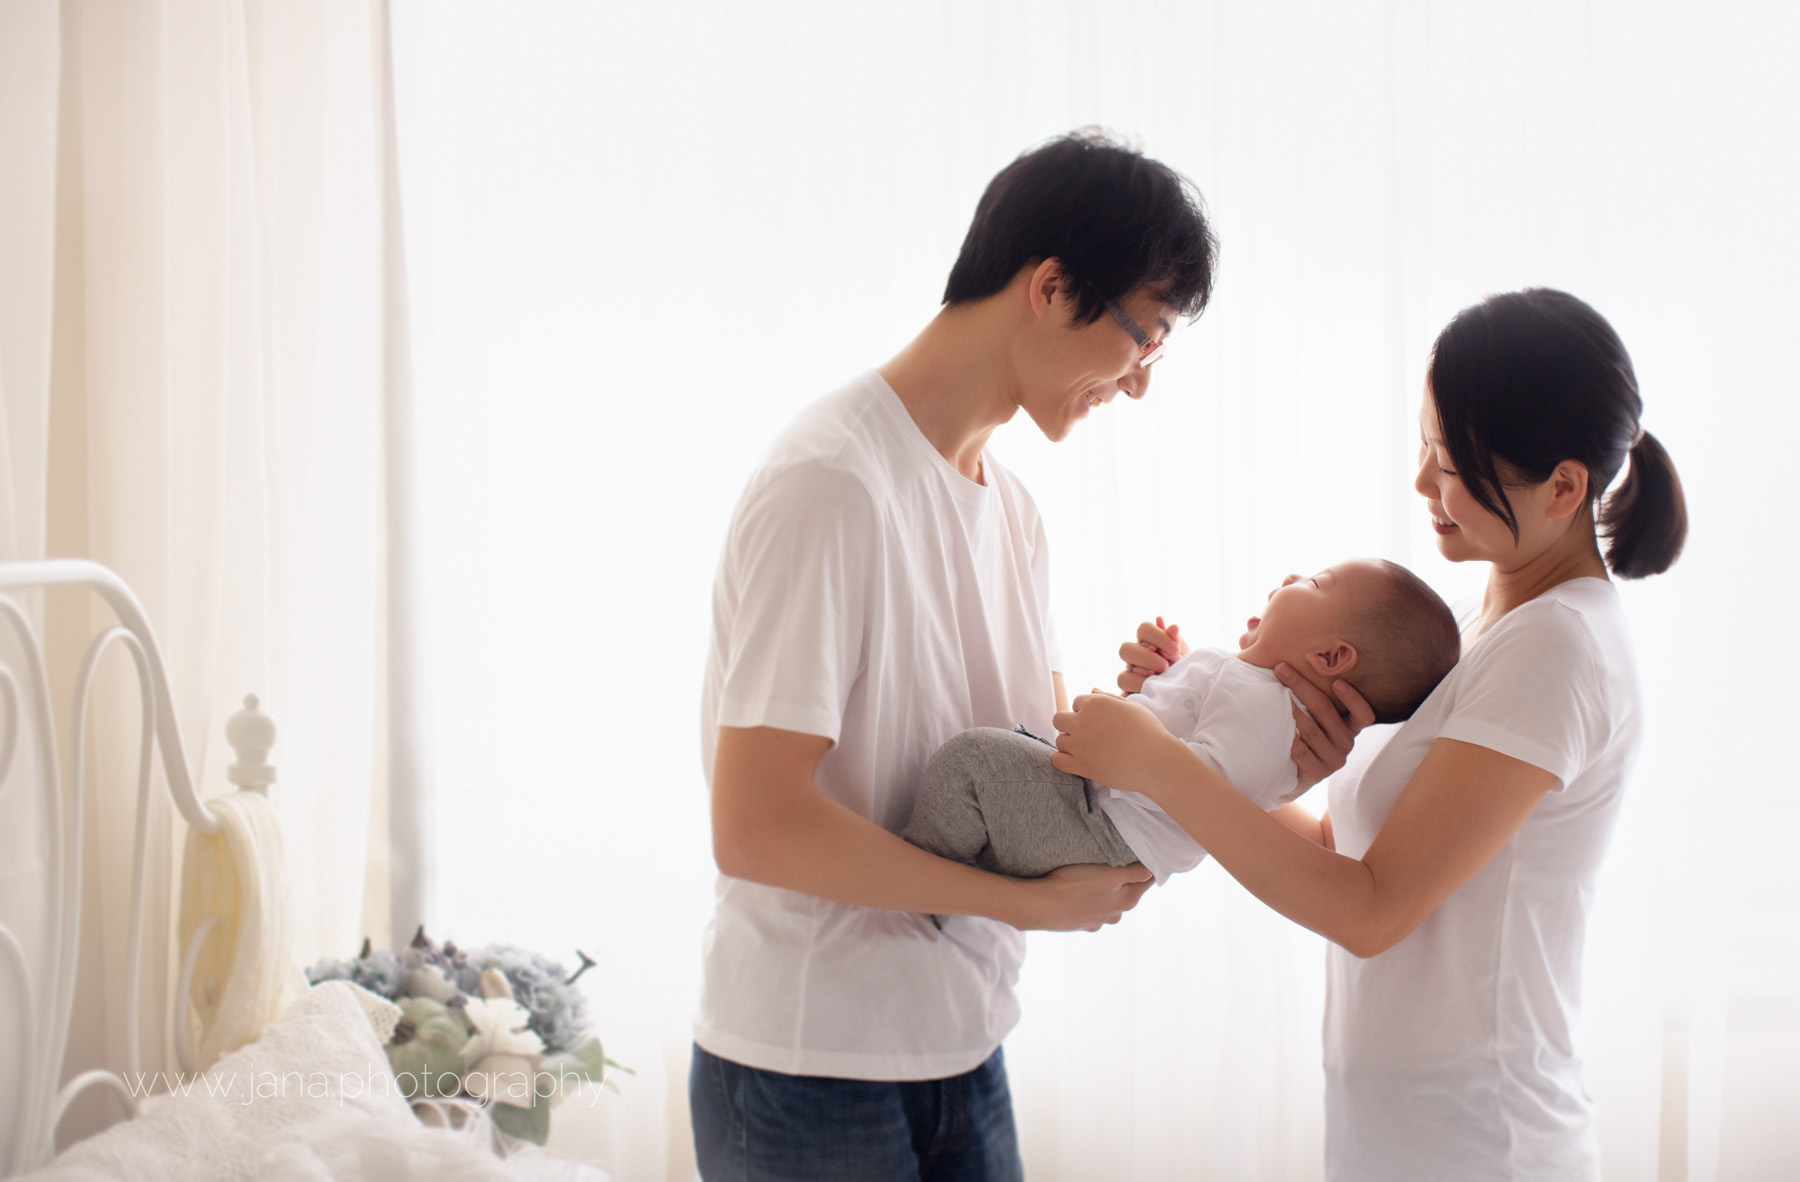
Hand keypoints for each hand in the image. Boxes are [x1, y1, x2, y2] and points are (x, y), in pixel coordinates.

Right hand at [1006, 862, 1153, 931]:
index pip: (1147, 880)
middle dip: (1126, 879)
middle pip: (1128, 892)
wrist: (1041, 906)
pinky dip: (1089, 902)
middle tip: (1117, 861)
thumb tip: (1153, 871)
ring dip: (1106, 893)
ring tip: (1095, 878)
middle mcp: (1115, 914)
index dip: (1148, 867)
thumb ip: (1134, 872)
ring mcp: (1097, 921)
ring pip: (1109, 903)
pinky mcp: (1079, 924)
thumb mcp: (1110, 873)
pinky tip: (1080, 893)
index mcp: (1127, 900)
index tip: (1146, 855)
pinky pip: (1090, 910)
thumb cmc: (1075, 885)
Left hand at [1050, 691, 1186, 788]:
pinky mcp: (1080, 765)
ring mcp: (1078, 744)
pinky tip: (1077, 762)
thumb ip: (1108, 697)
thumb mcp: (1132, 706)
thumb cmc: (1149, 731)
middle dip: (1070, 725)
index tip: (1099, 723)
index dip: (1086, 712)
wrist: (1156, 760)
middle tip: (1088, 735)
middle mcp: (1082, 721)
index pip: (1077, 702)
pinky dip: (1064, 761)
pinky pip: (1057, 760)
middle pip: (1059, 719)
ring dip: (1070, 744)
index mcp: (1094, 703)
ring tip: (1089, 750)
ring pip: (1059, 740)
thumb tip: (1092, 690)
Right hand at [1116, 616, 1187, 693]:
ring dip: (1142, 677)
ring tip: (1160, 679)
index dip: (1158, 637)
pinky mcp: (1130, 696)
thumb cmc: (1184, 672)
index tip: (1174, 650)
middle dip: (1146, 657)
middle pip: (1125, 649)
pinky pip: (1125, 694)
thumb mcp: (1185, 656)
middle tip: (1165, 666)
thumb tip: (1173, 627)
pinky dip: (1139, 690)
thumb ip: (1176, 642)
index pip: (1143, 629)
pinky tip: (1154, 691)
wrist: (1189, 695)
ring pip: (1122, 675)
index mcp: (1148, 643)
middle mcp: (1135, 660)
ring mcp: (1130, 678)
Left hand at [1274, 662, 1375, 792]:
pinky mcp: (1317, 774)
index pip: (1364, 715)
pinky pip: (1300, 752)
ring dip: (1292, 710)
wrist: (1289, 772)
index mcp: (1349, 726)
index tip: (1337, 682)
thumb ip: (1307, 689)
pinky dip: (1288, 737)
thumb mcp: (1310, 712)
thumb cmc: (1300, 732)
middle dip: (1302, 686)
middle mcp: (1345, 742)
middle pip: (1326, 711)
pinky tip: (1277, 726)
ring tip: (1275, 694)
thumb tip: (1278, 646)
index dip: (1353, 699)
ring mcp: (1333, 760)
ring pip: (1311, 730)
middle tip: (1281, 668)